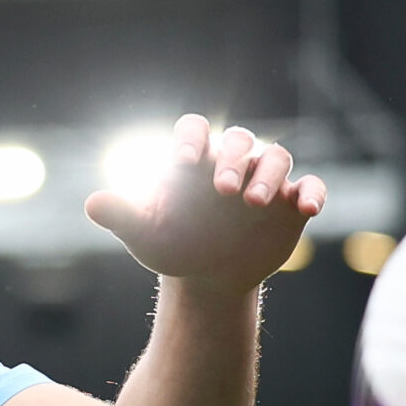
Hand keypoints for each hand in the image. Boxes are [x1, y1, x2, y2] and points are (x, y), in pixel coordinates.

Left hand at [85, 115, 324, 290]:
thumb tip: (92, 204)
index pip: (195, 129)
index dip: (191, 138)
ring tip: (254, 203)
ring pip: (277, 158)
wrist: (206, 276)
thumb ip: (122, 216)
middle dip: (234, 160)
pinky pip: (310, 187)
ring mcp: (264, 181)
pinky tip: (307, 208)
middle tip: (224, 190)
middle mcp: (232, 163)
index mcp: (195, 160)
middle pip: (240, 140)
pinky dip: (313, 193)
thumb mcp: (145, 234)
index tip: (184, 161)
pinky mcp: (290, 204)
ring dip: (269, 174)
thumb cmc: (172, 245)